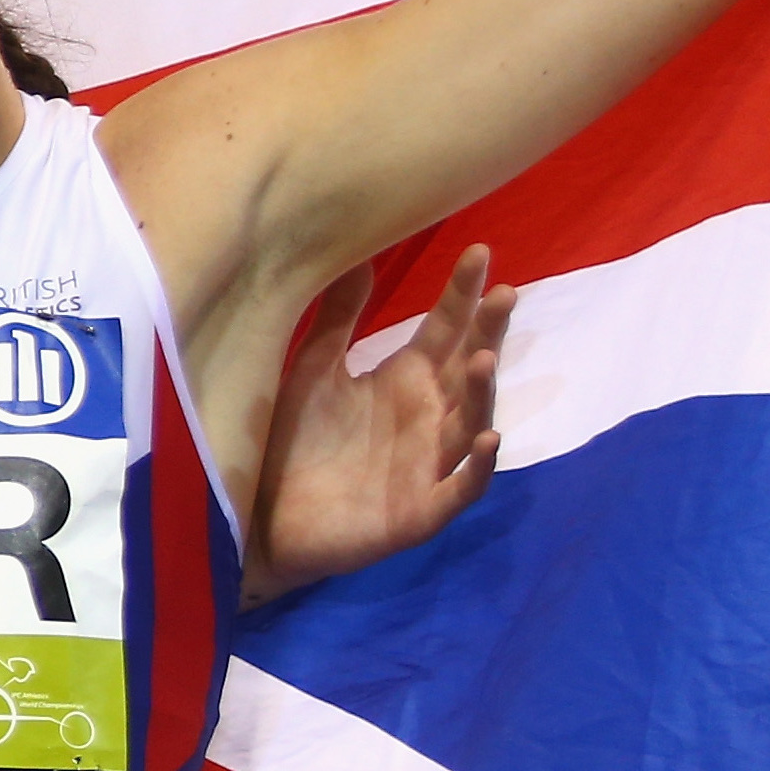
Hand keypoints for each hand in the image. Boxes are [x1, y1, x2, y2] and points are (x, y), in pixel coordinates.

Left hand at [245, 245, 510, 601]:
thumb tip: (358, 255)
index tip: (478, 251)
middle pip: (467, 370)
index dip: (462, 294)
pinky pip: (461, 488)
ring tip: (482, 356)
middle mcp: (429, 418)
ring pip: (470, 423)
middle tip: (503, 293)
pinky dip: (479, 467)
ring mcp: (431, 465)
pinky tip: (488, 439)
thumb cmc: (296, 444)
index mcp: (405, 382)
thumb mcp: (314, 373)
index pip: (444, 330)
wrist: (265, 519)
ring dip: (480, 392)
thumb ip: (338, 320)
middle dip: (487, 333)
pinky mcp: (423, 511)